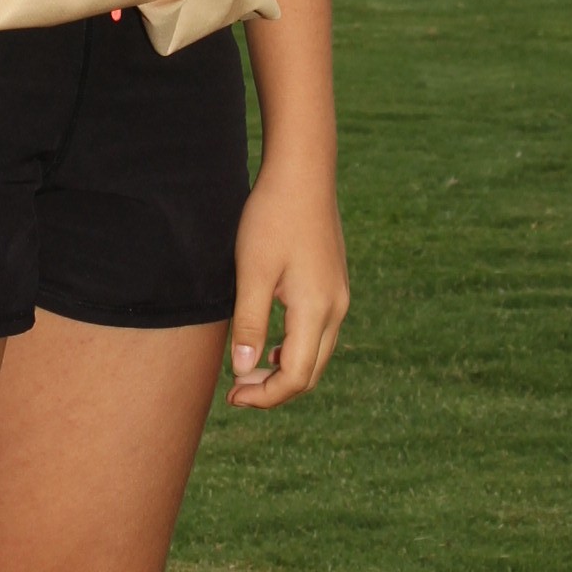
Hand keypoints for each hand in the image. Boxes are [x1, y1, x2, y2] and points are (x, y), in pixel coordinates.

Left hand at [226, 154, 348, 408]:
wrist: (303, 174)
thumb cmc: (272, 218)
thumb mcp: (253, 272)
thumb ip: (250, 324)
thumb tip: (243, 371)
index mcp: (316, 309)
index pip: (295, 376)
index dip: (264, 396)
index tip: (232, 397)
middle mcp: (335, 309)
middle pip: (310, 373)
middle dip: (274, 391)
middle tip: (236, 393)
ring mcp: (338, 297)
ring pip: (316, 355)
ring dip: (284, 372)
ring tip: (247, 373)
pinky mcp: (334, 285)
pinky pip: (319, 334)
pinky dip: (294, 350)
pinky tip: (269, 345)